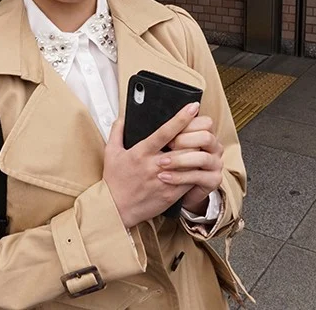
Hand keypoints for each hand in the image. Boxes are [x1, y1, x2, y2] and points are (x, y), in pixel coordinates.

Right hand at [103, 102, 199, 227]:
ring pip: (190, 164)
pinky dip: (197, 172)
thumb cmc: (114, 181)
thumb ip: (117, 132)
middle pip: (184, 148)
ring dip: (199, 153)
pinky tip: (199, 166)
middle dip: (197, 136)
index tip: (193, 107)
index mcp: (141, 152)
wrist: (115, 209)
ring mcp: (164, 181)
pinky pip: (190, 181)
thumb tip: (123, 118)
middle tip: (205, 128)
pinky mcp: (171, 194)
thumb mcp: (111, 153)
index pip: (165, 132)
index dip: (181, 118)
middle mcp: (154, 165)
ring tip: (204, 145)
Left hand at [160, 115, 223, 212]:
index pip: (204, 122)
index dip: (187, 124)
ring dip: (180, 160)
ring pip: (202, 157)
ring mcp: (216, 163)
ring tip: (161, 163)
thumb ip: (171, 131)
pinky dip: (179, 177)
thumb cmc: (170, 163)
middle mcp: (214, 147)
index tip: (171, 133)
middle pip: (206, 137)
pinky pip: (198, 177)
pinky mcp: (213, 180)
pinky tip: (165, 177)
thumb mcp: (168, 145)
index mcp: (205, 134)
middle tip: (168, 146)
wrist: (172, 189)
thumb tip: (156, 114)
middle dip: (184, 140)